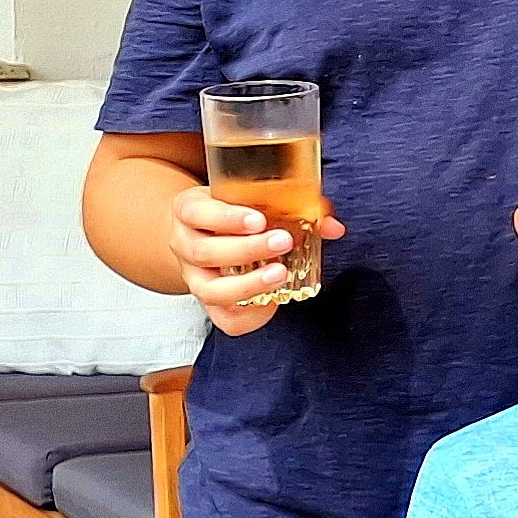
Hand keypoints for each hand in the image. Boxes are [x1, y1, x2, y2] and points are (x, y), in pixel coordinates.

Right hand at [168, 185, 344, 336]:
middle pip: (204, 252)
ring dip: (248, 284)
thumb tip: (332, 226)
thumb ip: (292, 206)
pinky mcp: (209, 303)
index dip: (227, 218)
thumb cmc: (235, 214)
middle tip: (283, 241)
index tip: (259, 220)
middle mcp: (185, 244)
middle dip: (246, 249)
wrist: (206, 234)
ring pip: (210, 290)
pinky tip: (273, 301)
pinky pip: (223, 318)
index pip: (196, 213)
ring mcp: (194, 277)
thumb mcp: (252, 199)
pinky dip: (250, 314)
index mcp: (191, 211)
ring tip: (281, 273)